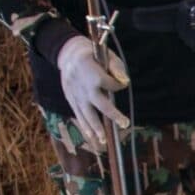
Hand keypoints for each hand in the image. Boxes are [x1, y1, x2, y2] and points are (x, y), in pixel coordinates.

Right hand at [57, 35, 129, 151]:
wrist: (69, 54)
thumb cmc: (94, 56)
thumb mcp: (107, 56)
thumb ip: (117, 69)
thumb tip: (125, 83)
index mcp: (93, 74)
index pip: (111, 85)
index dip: (117, 85)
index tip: (119, 83)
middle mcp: (84, 86)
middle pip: (100, 104)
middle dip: (113, 115)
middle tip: (124, 124)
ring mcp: (76, 93)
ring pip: (86, 113)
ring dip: (95, 127)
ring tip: (102, 141)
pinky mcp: (70, 98)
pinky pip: (77, 113)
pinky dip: (84, 125)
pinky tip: (91, 136)